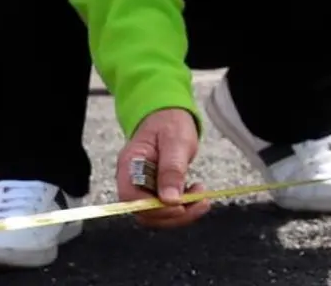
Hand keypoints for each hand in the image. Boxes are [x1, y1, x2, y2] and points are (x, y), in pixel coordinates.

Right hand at [115, 108, 209, 228]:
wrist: (169, 115)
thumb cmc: (169, 122)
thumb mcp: (175, 141)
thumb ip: (171, 169)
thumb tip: (170, 200)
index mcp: (129, 165)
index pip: (132, 198)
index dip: (154, 208)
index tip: (180, 206)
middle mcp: (132, 179)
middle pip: (144, 212)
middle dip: (173, 214)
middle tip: (199, 202)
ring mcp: (143, 186)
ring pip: (157, 214)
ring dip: (181, 213)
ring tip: (201, 197)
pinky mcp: (156, 191)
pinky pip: (166, 208)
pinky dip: (183, 207)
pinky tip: (196, 194)